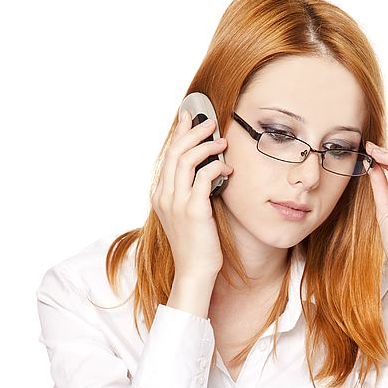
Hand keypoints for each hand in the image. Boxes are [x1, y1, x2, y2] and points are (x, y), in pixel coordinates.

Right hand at [150, 109, 233, 280]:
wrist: (195, 270)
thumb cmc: (197, 243)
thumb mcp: (189, 213)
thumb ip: (192, 191)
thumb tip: (207, 169)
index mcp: (160, 194)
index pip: (168, 155)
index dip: (179, 133)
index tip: (189, 117)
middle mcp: (164, 195)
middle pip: (176, 152)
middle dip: (193, 131)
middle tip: (209, 121)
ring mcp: (177, 203)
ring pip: (187, 160)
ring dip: (206, 146)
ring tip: (222, 141)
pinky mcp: (193, 210)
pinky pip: (204, 178)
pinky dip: (217, 167)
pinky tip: (228, 168)